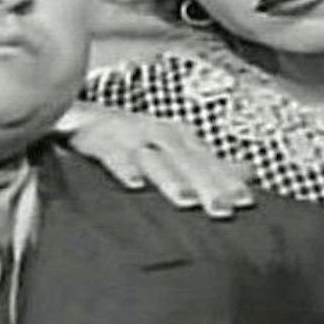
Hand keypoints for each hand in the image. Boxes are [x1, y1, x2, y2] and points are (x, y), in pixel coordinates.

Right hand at [55, 101, 255, 217]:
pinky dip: (123, 166)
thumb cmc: (129, 137)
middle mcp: (155, 131)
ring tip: (185, 200)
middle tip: (221, 209)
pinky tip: (134, 184)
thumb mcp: (172, 147)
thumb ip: (208, 162)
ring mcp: (126, 133)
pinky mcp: (94, 138)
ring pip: (154, 156)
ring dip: (170, 177)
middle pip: (186, 158)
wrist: (73, 115)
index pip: (208, 159)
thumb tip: (250, 171)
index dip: (227, 179)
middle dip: (205, 182)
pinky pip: (110, 152)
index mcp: (177, 136)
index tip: (246, 202)